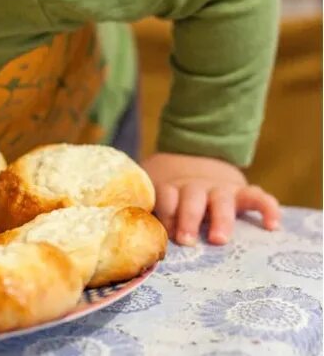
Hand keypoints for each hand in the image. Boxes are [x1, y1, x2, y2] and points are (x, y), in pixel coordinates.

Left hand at [142, 152, 280, 245]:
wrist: (194, 162)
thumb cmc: (171, 194)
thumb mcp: (157, 196)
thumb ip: (149, 214)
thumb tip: (132, 242)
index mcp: (172, 187)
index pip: (166, 196)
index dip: (165, 213)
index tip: (164, 234)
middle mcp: (196, 186)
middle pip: (191, 198)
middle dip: (188, 218)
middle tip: (186, 241)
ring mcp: (220, 188)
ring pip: (221, 199)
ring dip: (220, 218)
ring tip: (219, 240)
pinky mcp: (243, 193)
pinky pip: (258, 197)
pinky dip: (267, 208)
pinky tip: (272, 226)